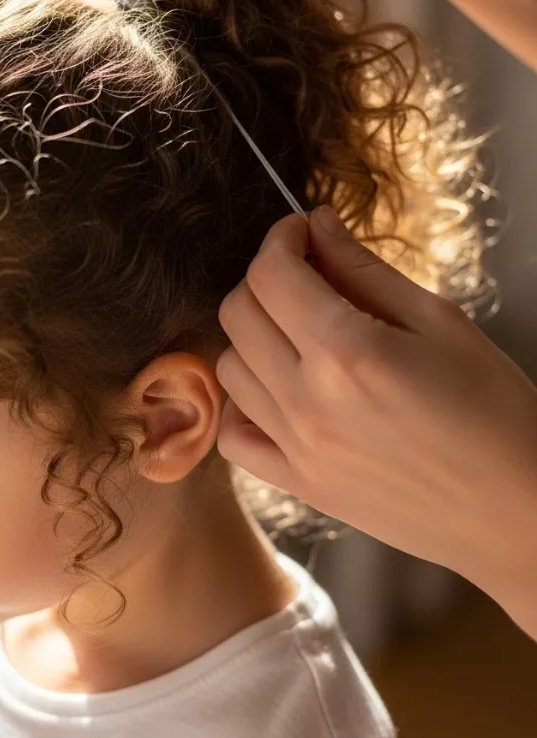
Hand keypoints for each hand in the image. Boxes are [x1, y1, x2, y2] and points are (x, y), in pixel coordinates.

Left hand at [216, 206, 536, 633]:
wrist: (518, 513)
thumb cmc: (496, 411)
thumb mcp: (440, 323)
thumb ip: (365, 270)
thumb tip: (318, 223)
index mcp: (348, 351)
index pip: (270, 273)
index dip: (281, 238)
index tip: (301, 231)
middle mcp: (308, 401)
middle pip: (238, 313)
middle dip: (265, 278)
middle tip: (305, 275)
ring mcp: (297, 449)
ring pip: (229, 367)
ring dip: (254, 335)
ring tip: (299, 332)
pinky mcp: (299, 485)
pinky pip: (234, 435)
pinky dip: (245, 404)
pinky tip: (282, 390)